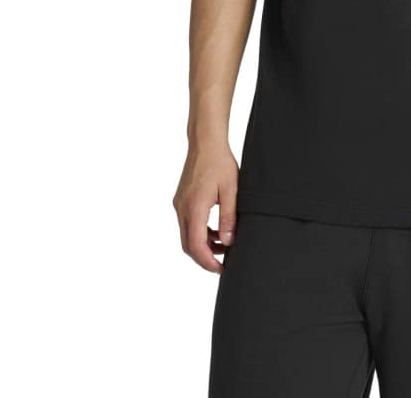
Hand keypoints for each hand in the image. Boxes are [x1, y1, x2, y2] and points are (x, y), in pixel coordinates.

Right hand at [172, 143, 239, 272]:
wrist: (205, 142)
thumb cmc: (220, 162)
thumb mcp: (231, 190)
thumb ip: (229, 218)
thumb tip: (228, 242)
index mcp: (194, 207)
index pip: (196, 245)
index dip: (208, 261)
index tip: (221, 268)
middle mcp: (182, 208)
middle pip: (188, 245)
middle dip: (204, 258)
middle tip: (222, 264)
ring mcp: (179, 204)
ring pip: (187, 235)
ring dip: (202, 245)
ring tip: (223, 248)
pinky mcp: (181, 200)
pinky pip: (187, 223)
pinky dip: (199, 232)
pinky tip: (215, 231)